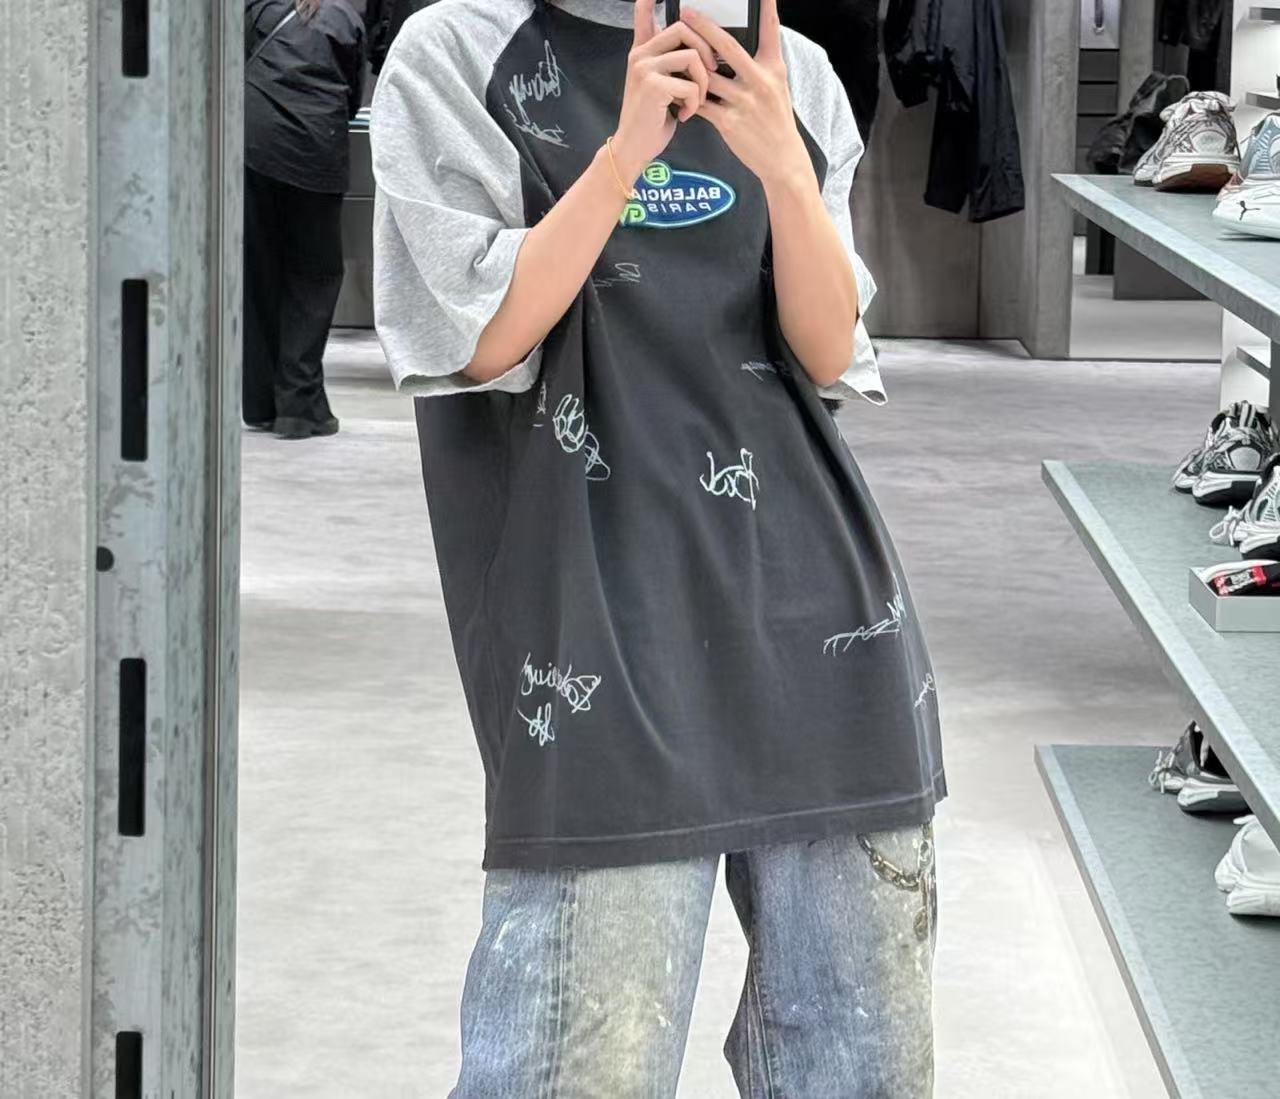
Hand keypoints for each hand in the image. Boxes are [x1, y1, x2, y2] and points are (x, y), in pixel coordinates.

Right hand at [612, 0, 717, 179]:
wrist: (634, 148)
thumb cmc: (651, 120)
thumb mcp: (659, 86)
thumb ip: (670, 64)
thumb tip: (695, 49)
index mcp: (642, 51)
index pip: (645, 15)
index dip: (649, 1)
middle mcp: (640, 55)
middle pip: (683, 28)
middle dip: (706, 50)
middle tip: (709, 72)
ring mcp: (644, 68)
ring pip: (691, 56)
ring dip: (703, 81)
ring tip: (697, 101)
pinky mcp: (652, 86)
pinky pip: (690, 84)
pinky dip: (695, 103)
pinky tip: (686, 115)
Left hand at [682, 0, 812, 190]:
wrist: (782, 159)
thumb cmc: (776, 120)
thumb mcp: (777, 85)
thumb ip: (761, 63)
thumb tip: (739, 42)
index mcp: (773, 68)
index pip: (770, 29)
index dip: (765, 5)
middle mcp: (760, 81)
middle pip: (728, 46)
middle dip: (704, 27)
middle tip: (687, 12)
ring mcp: (744, 102)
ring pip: (708, 75)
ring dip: (689, 65)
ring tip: (672, 51)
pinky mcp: (729, 122)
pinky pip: (701, 103)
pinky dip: (688, 96)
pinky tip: (675, 89)